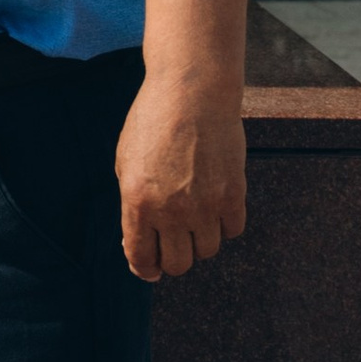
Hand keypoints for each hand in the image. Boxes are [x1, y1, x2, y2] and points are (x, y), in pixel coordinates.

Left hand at [114, 73, 248, 281]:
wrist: (193, 92)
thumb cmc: (154, 122)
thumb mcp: (126, 162)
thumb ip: (131, 205)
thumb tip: (138, 244)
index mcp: (137, 202)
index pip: (141, 259)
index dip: (145, 269)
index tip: (150, 268)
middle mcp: (171, 210)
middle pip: (178, 264)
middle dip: (172, 258)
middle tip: (173, 242)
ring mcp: (205, 205)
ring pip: (207, 251)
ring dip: (199, 239)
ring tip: (194, 215)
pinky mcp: (233, 195)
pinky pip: (231, 231)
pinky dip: (223, 224)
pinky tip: (214, 203)